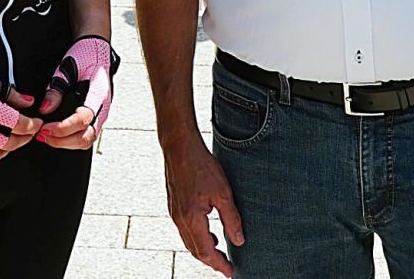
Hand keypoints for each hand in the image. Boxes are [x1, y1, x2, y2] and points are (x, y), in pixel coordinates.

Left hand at [35, 36, 116, 149]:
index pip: (83, 119)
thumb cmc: (84, 55)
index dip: (63, 128)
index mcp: (98, 93)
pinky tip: (56, 135)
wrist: (95, 48)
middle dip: (62, 140)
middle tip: (42, 134)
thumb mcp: (65, 68)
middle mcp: (103, 107)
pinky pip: (86, 134)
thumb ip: (56, 90)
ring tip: (46, 136)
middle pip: (87, 136)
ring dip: (66, 143)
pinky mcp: (96, 116)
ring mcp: (101, 114)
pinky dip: (71, 139)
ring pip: (87, 139)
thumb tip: (45, 109)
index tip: (46, 128)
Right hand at [162, 131, 243, 275]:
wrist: (179, 146)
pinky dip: (196, 237)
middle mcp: (180, 220)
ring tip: (219, 251)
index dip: (219, 265)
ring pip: (188, 241)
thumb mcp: (223, 193)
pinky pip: (184, 229)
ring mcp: (174, 213)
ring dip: (203, 249)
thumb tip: (239, 241)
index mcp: (192, 219)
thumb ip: (231, 219)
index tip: (230, 272)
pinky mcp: (173, 205)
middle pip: (195, 250)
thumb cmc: (201, 166)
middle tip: (226, 267)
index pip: (206, 252)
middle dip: (211, 261)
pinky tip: (208, 230)